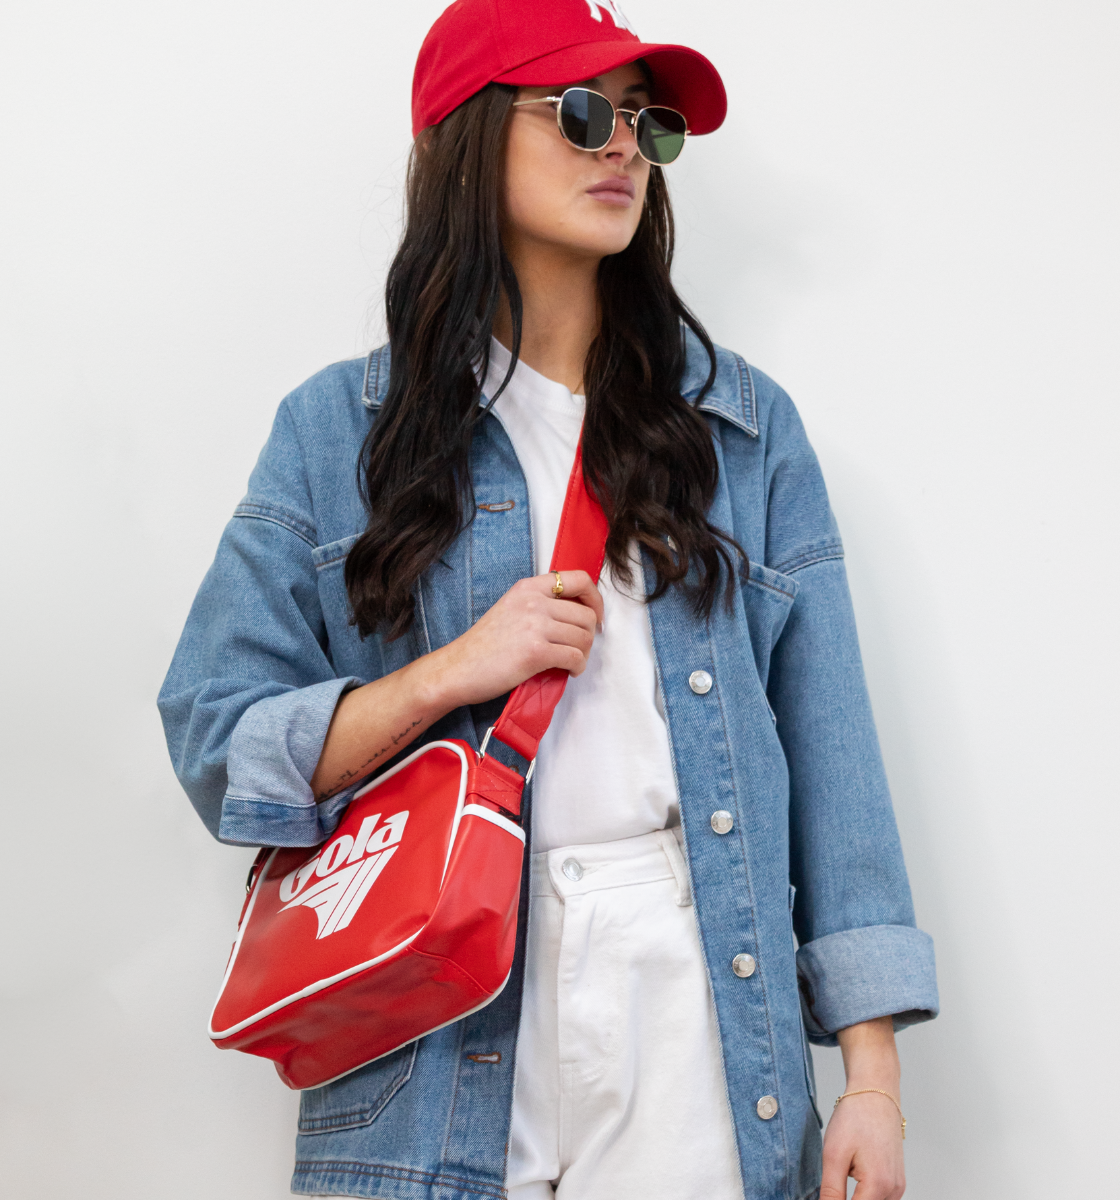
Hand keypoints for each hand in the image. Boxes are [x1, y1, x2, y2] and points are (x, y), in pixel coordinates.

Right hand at [428, 569, 604, 708]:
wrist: (458, 668)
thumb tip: (576, 615)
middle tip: (580, 649)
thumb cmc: (483, 645)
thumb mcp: (511, 609)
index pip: (578, 579)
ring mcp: (535, 626)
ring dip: (583, 654)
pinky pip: (575, 657)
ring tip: (571, 663)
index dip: (595, 599)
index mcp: (528, 587)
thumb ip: (540, 605)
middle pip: (586, 614)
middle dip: (589, 636)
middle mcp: (533, 601)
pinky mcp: (536, 652)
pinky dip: (577, 667)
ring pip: (584, 637)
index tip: (595, 617)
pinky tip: (568, 672)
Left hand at [821, 1090, 905, 1199]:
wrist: (875, 1094)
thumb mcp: (834, 1155)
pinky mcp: (896, 1181)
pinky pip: (880, 1198)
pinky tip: (853, 1174)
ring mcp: (897, 1187)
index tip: (826, 1194)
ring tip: (844, 1172)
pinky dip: (865, 1194)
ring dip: (857, 1198)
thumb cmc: (855, 1118)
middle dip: (846, 1199)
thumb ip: (831, 1191)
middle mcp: (893, 1190)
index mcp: (878, 1185)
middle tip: (834, 1179)